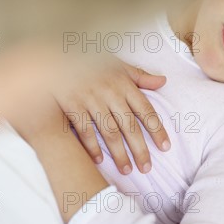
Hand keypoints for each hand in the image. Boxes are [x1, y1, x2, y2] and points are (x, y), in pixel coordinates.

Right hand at [6, 52, 169, 174]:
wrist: (59, 54)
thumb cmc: (91, 60)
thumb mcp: (118, 64)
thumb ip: (140, 76)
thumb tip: (163, 82)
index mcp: (124, 84)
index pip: (146, 110)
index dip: (157, 130)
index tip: (165, 147)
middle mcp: (111, 93)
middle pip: (130, 126)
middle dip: (140, 149)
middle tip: (147, 168)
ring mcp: (91, 100)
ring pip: (109, 132)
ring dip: (119, 153)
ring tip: (127, 170)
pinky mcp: (72, 105)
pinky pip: (84, 130)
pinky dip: (92, 146)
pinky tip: (99, 160)